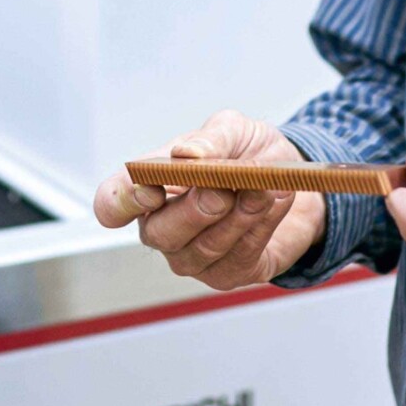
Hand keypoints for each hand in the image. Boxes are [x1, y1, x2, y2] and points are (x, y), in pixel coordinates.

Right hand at [93, 110, 328, 291]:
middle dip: (193, 211)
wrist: (294, 177)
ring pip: (203, 250)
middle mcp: (162, 228)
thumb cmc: (247, 153)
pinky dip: (260, 228)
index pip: (112, 205)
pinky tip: (275, 201)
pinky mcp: (228, 275)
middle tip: (223, 189)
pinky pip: (240, 258)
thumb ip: (211, 139)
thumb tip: (188, 155)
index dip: (124, 201)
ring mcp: (193, 258)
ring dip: (236, 218)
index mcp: (148, 188)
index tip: (152, 189)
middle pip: (159, 234)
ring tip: (263, 188)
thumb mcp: (233, 130)